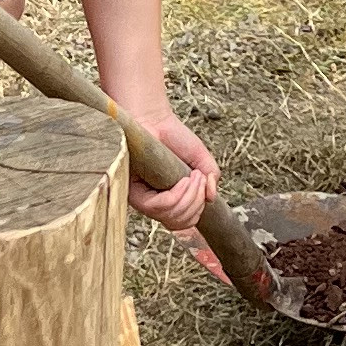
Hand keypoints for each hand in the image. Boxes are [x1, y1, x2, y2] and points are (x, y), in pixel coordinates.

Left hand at [124, 106, 223, 252]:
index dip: (198, 211)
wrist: (155, 121)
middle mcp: (155, 204)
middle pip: (180, 223)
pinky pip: (160, 206)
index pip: (184, 223)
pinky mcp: (134, 194)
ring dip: (190, 197)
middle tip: (200, 179)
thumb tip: (211, 200)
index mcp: (170, 200)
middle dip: (197, 202)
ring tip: (194, 176)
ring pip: (171, 216)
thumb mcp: (201, 160)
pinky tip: (184, 179)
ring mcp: (144, 201)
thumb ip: (211, 179)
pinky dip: (178, 195)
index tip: (204, 188)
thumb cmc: (175, 139)